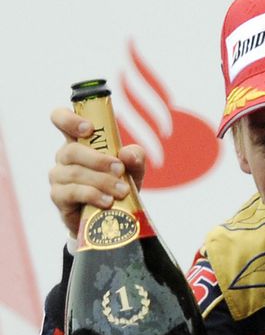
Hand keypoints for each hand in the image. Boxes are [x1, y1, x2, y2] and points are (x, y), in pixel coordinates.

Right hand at [48, 107, 145, 235]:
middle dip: (99, 160)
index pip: (61, 119)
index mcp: (79, 141)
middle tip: (120, 170)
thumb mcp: (134, 170)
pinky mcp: (59, 197)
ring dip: (102, 181)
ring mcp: (59, 176)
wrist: (112, 216)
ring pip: (75, 173)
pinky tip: (108, 201)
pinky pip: (72, 192)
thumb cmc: (119, 184)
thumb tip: (127, 154)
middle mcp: (64, 156)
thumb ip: (135, 158)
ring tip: (122, 191)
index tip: (89, 129)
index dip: (69, 119)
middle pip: (71, 150)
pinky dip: (93, 195)